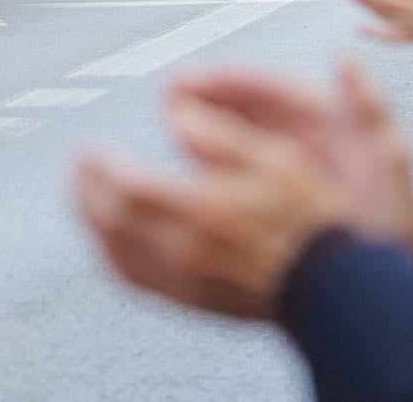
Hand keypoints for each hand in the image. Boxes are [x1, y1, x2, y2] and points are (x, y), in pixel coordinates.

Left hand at [75, 104, 353, 320]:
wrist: (334, 285)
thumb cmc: (312, 216)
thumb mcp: (275, 157)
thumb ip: (219, 133)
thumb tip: (174, 112)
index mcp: (205, 207)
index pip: (125, 187)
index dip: (98, 167)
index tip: (90, 149)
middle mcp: (187, 248)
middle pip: (111, 222)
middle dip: (86, 192)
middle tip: (79, 168)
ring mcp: (187, 280)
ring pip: (116, 254)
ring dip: (94, 224)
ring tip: (88, 198)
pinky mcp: (193, 300)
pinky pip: (136, 279)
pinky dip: (114, 255)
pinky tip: (114, 241)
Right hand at [171, 61, 412, 254]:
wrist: (388, 278)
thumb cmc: (393, 215)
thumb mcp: (386, 157)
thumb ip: (368, 104)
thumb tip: (347, 56)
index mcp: (326, 116)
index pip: (268, 86)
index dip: (225, 80)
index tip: (187, 81)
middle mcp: (297, 133)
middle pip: (241, 106)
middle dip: (202, 99)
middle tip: (167, 100)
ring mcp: (279, 164)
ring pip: (230, 137)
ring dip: (198, 128)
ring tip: (167, 126)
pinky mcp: (266, 194)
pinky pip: (230, 173)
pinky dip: (205, 167)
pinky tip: (180, 173)